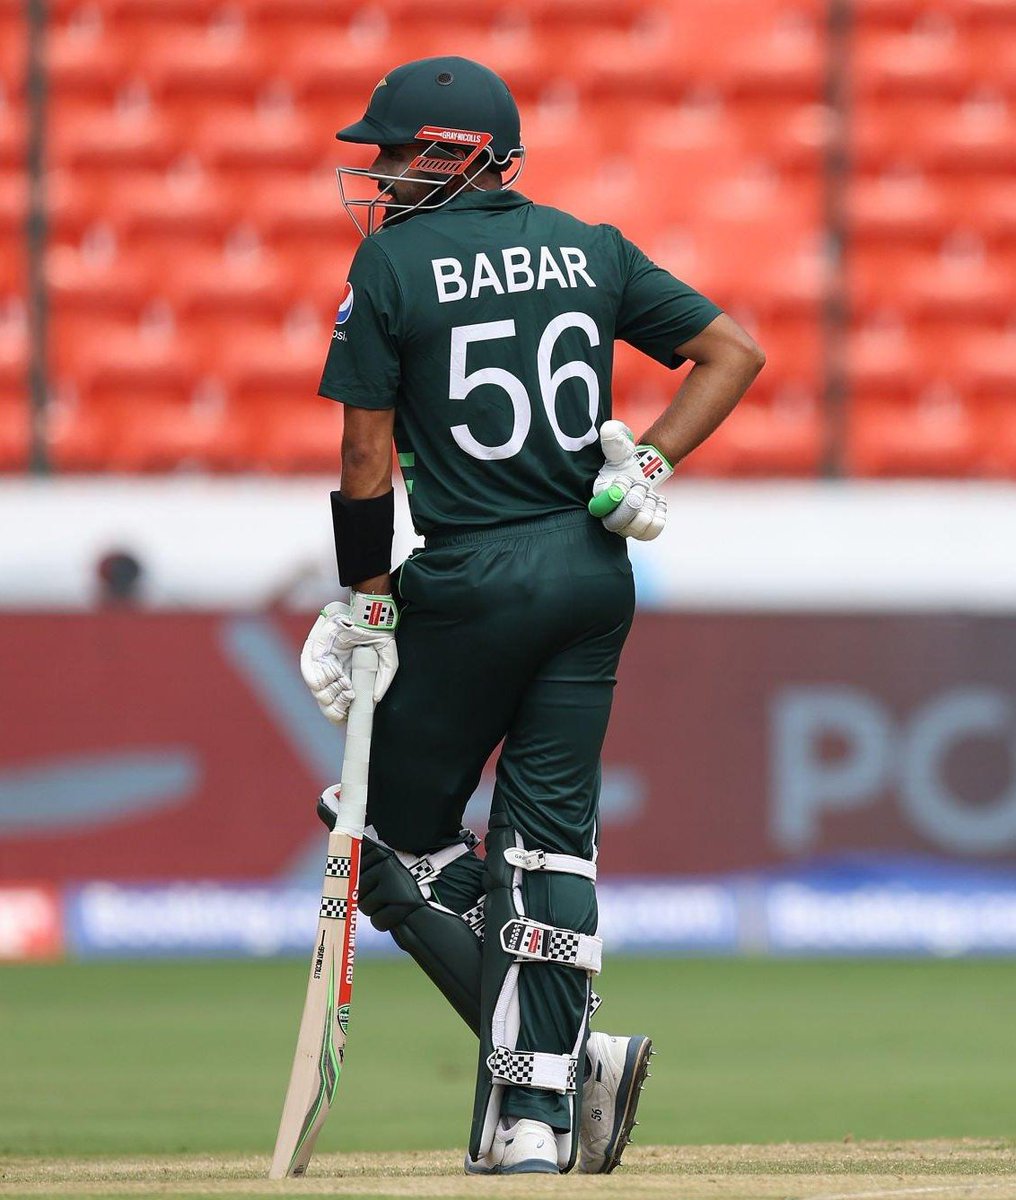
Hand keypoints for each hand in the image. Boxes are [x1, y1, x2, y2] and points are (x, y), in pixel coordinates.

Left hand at [300, 593, 398, 724]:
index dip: (345, 713)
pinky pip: (310, 673)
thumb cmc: (378, 635)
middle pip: (327, 701)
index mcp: (351, 676)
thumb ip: (384, 680)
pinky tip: (334, 683)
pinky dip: (318, 682)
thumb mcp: (388, 659)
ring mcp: (325, 663)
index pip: (342, 702)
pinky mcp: (316, 653)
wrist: (368, 616)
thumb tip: (376, 700)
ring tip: (347, 693)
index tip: (350, 719)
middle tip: (346, 710)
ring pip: (319, 691)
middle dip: (335, 710)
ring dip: (329, 698)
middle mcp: (336, 672)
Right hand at [588, 420, 672, 540]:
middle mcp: (608, 516)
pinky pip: (652, 532)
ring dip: (648, 507)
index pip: (597, 509)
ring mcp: (626, 526)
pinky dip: (659, 515)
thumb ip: (613, 439)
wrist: (644, 471)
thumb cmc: (627, 460)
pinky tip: (658, 501)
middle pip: (616, 524)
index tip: (624, 482)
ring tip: (650, 493)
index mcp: (599, 497)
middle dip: (633, 503)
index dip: (611, 499)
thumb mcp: (620, 447)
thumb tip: (609, 429)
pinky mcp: (642, 530)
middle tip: (642, 486)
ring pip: (637, 529)